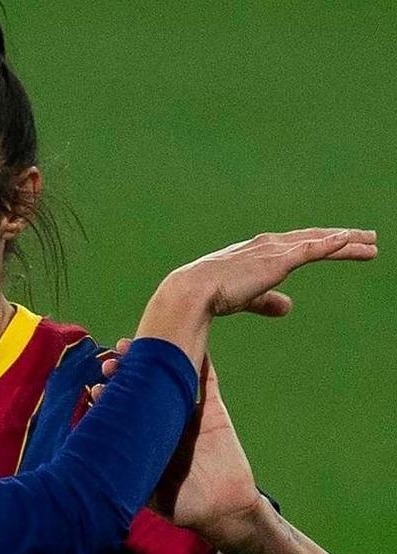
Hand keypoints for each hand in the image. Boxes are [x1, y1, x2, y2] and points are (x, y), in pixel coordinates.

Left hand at [94, 346, 260, 548]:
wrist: (223, 512)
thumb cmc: (181, 505)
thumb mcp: (145, 493)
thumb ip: (124, 478)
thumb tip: (89, 472)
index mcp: (143, 436)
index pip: (120, 409)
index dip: (107, 396)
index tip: (95, 387)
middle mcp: (161, 420)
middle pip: (139, 388)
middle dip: (123, 373)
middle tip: (110, 363)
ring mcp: (186, 413)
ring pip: (167, 378)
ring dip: (153, 360)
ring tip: (133, 345)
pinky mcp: (212, 411)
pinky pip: (209, 382)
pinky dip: (203, 362)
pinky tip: (194, 345)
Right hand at [137, 228, 377, 368]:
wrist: (190, 293)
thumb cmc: (208, 297)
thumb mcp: (244, 299)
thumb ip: (266, 302)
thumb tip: (290, 307)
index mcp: (256, 253)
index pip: (296, 246)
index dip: (320, 244)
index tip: (342, 244)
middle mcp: (266, 246)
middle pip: (313, 239)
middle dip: (342, 238)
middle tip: (368, 238)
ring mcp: (272, 252)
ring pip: (317, 242)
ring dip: (346, 241)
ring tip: (371, 242)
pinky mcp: (275, 261)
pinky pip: (309, 250)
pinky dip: (330, 244)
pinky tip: (348, 239)